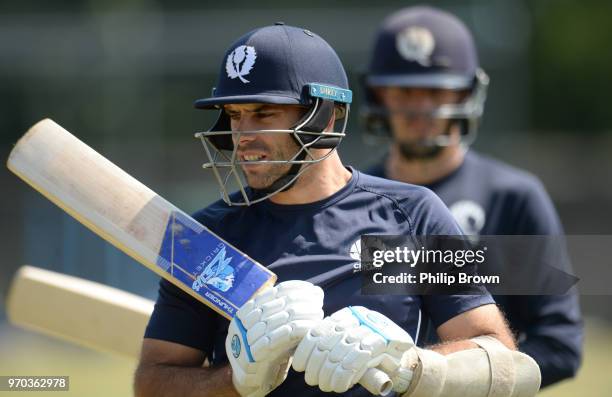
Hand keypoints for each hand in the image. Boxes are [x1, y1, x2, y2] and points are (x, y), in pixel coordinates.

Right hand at [226, 280, 323, 396]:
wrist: (250, 382)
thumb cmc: (268, 353)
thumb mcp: (275, 329)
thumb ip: (287, 313)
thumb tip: (314, 291)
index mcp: (243, 314)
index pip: (270, 294)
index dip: (293, 289)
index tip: (311, 289)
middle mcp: (240, 325)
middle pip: (274, 306)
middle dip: (299, 301)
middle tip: (318, 301)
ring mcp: (243, 341)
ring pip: (275, 321)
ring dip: (300, 315)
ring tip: (317, 314)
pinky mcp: (251, 357)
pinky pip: (273, 340)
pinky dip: (292, 332)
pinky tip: (306, 328)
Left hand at [292, 306, 414, 394]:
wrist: (402, 359)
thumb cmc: (369, 355)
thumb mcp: (348, 347)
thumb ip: (330, 347)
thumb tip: (301, 359)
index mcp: (347, 315)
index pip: (319, 330)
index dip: (306, 349)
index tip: (300, 365)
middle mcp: (358, 318)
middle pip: (328, 342)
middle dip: (316, 365)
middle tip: (312, 380)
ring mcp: (372, 329)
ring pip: (340, 353)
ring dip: (328, 374)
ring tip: (324, 385)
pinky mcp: (384, 343)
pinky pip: (356, 360)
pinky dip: (343, 376)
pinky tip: (338, 385)